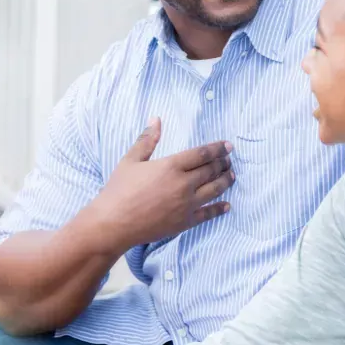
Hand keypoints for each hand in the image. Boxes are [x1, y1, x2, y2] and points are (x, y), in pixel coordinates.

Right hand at [89, 117, 234, 254]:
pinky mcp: (184, 222)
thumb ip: (147, 140)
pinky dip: (220, 209)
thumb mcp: (130, 160)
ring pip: (214, 190)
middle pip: (211, 170)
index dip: (217, 149)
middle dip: (223, 163)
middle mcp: (183, 184)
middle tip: (229, 159)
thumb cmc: (118, 190)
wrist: (112, 224)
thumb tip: (156, 119)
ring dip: (226, 181)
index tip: (228, 146)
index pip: (202, 154)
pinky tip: (227, 205)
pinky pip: (208, 214)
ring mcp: (186, 205)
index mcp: (171, 166)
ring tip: (232, 175)